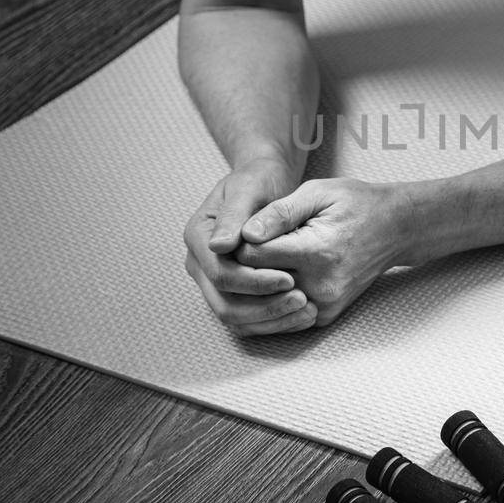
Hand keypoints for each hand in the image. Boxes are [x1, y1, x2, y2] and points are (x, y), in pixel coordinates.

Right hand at [184, 165, 313, 335]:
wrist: (264, 183)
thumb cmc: (258, 180)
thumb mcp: (249, 188)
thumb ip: (235, 215)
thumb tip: (219, 246)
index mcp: (197, 236)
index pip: (221, 273)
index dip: (255, 281)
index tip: (289, 278)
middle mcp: (199, 262)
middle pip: (224, 302)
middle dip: (263, 306)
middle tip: (301, 300)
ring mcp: (212, 279)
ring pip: (233, 316)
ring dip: (269, 319)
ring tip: (306, 310)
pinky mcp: (231, 291)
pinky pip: (246, 318)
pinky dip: (272, 321)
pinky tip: (301, 315)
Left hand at [233, 178, 411, 328]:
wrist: (395, 229)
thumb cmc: (356, 204)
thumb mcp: (317, 193)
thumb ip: (278, 213)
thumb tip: (244, 234)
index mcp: (316, 252)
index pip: (252, 257)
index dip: (241, 241)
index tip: (246, 228)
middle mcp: (321, 286)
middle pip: (255, 283)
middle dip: (245, 264)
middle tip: (250, 243)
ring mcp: (323, 305)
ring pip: (264, 303)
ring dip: (257, 284)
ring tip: (264, 258)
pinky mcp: (324, 316)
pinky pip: (281, 313)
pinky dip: (273, 296)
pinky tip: (279, 274)